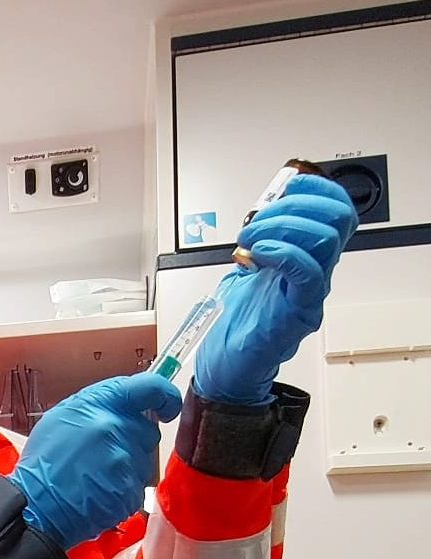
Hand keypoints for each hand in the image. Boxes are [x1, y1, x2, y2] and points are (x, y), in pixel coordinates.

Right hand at [8, 374, 181, 549]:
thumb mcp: (63, 416)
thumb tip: (128, 405)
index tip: (166, 406)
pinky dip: (121, 489)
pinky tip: (98, 491)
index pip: (150, 389)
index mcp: (100, 405)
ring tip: (95, 476)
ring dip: (126, 467)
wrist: (35, 506)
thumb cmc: (44, 463)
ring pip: (143, 461)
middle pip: (147, 431)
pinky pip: (136, 486)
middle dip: (132, 440)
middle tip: (103, 453)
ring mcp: (125, 462)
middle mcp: (117, 429)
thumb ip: (99, 406)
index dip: (165, 396)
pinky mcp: (129, 491)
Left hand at [194, 175, 358, 404]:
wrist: (227, 367)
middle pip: (336, 218)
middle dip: (296, 204)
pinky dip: (283, 252)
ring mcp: (310, 292)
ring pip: (324, 238)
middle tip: (258, 220)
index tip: (286, 186)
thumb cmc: (236, 325)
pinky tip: (260, 253)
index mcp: (306, 257)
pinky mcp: (299, 311)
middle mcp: (315, 272)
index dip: (316, 189)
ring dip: (282, 226)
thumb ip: (259, 243)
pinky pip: (307, 272)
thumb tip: (257, 217)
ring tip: (252, 239)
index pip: (334, 210)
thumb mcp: (246, 270)